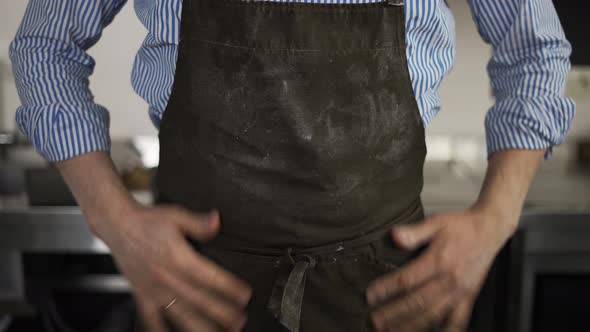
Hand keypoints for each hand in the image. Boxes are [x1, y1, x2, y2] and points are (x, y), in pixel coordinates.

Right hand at [92, 205, 251, 331]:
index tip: (244, 295)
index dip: (229, 287)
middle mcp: (166, 277)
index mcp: (177, 258)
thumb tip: (216, 221)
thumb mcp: (177, 216)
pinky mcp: (142, 295)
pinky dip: (160, 331)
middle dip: (221, 312)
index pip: (209, 276)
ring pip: (179, 313)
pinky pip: (151, 319)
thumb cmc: (147, 221)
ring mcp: (153, 289)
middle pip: (199, 299)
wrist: (118, 225)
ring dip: (199, 326)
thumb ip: (199, 223)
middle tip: (239, 321)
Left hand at [366, 207, 515, 331]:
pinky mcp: (469, 298)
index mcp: (439, 260)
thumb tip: (395, 236)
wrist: (490, 230)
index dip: (387, 289)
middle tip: (375, 320)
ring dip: (412, 326)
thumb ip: (415, 232)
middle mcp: (450, 280)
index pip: (407, 279)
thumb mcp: (436, 222)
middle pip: (417, 302)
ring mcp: (460, 292)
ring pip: (433, 315)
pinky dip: (445, 331)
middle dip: (394, 313)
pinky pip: (458, 321)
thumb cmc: (462, 226)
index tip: (370, 295)